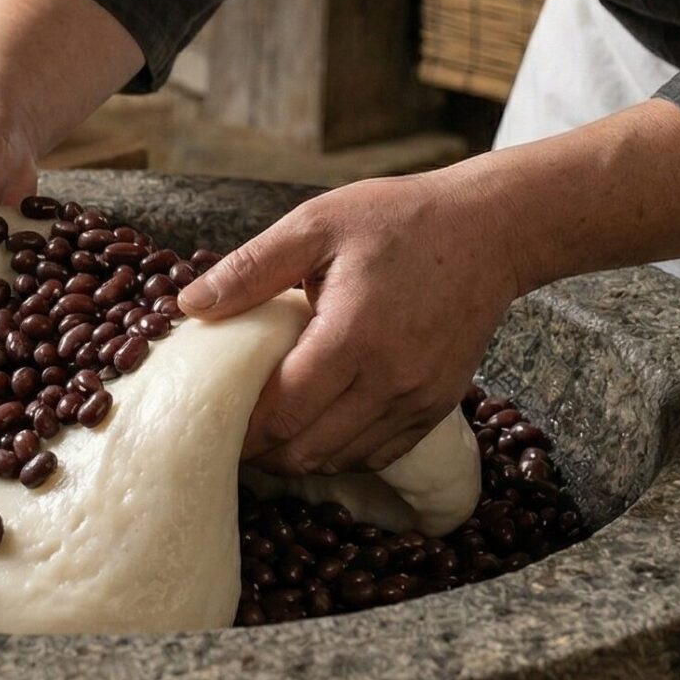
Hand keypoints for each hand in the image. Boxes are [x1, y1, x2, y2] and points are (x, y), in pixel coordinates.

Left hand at [177, 174, 530, 475]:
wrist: (490, 230)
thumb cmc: (399, 219)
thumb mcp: (315, 225)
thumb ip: (250, 268)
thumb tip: (189, 304)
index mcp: (351, 337)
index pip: (281, 415)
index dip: (240, 429)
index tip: (211, 419)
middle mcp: (388, 381)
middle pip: (307, 450)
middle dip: (262, 451)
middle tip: (230, 432)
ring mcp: (417, 400)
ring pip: (342, 459)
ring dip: (299, 455)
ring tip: (268, 432)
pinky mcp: (437, 407)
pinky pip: (379, 454)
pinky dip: (342, 452)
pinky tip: (318, 428)